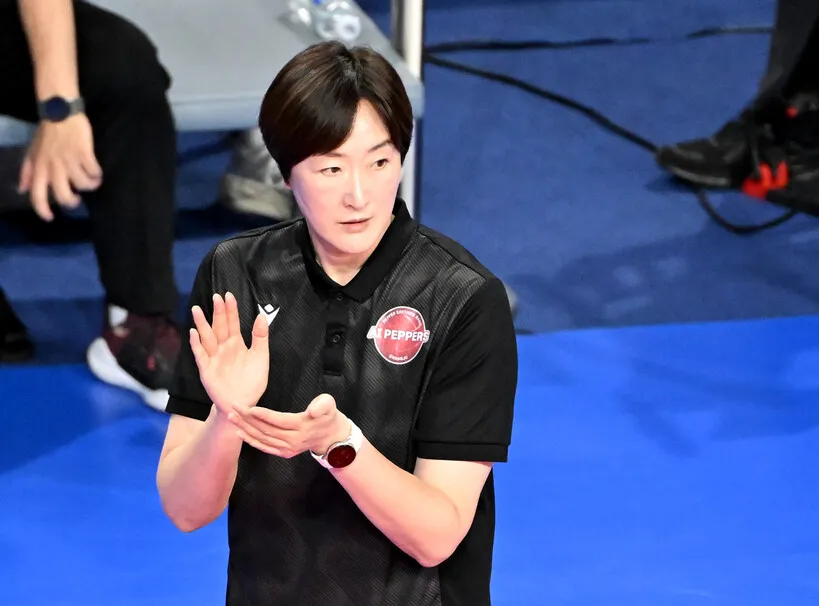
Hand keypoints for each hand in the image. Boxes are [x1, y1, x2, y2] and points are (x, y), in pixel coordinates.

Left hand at [18, 114, 102, 221]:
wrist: (60, 114)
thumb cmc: (47, 134)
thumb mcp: (32, 152)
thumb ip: (27, 172)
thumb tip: (22, 189)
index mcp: (40, 168)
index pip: (37, 195)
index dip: (43, 210)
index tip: (50, 217)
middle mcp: (54, 167)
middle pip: (64, 196)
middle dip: (73, 202)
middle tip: (77, 198)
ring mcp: (70, 161)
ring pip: (84, 185)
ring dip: (91, 186)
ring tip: (92, 181)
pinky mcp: (84, 154)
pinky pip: (94, 172)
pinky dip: (97, 175)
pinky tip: (97, 171)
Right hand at [190, 292, 269, 415]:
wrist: (243, 404)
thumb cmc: (252, 381)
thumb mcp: (261, 357)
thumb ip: (261, 337)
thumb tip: (261, 316)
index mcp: (236, 344)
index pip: (232, 323)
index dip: (231, 309)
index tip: (228, 295)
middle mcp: (223, 348)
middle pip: (219, 327)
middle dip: (217, 312)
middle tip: (216, 296)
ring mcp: (214, 358)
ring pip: (207, 338)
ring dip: (202, 324)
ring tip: (197, 310)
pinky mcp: (207, 370)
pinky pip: (200, 355)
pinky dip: (196, 344)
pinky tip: (193, 333)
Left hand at [229, 393, 350, 458]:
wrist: (331, 437)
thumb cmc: (327, 416)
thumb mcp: (330, 406)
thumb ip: (323, 405)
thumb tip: (313, 411)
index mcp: (303, 426)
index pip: (280, 421)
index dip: (264, 415)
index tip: (249, 408)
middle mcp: (294, 440)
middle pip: (267, 429)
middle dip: (248, 419)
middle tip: (234, 407)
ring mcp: (288, 448)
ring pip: (263, 438)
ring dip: (246, 428)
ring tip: (232, 417)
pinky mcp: (284, 452)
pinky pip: (265, 447)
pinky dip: (251, 441)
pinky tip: (240, 432)